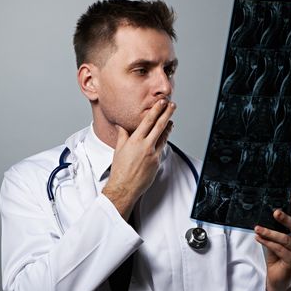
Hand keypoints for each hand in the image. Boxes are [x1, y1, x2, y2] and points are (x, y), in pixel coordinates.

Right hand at [102, 99, 174, 219]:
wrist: (124, 187)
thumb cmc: (119, 170)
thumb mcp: (118, 149)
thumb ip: (122, 136)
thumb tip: (121, 126)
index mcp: (135, 141)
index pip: (148, 121)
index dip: (156, 110)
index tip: (161, 103)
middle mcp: (146, 146)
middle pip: (160, 126)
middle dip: (167, 114)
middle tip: (172, 105)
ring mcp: (153, 155)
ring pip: (164, 137)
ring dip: (168, 127)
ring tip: (171, 121)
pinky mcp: (157, 163)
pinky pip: (161, 149)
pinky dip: (163, 141)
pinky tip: (164, 138)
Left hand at [254, 192, 290, 290]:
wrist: (277, 278)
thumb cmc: (277, 257)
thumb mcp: (276, 239)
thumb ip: (275, 229)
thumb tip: (268, 214)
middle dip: (285, 218)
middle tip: (275, 212)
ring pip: (285, 239)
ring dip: (269, 233)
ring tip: (257, 228)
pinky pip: (279, 249)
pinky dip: (267, 243)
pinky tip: (259, 238)